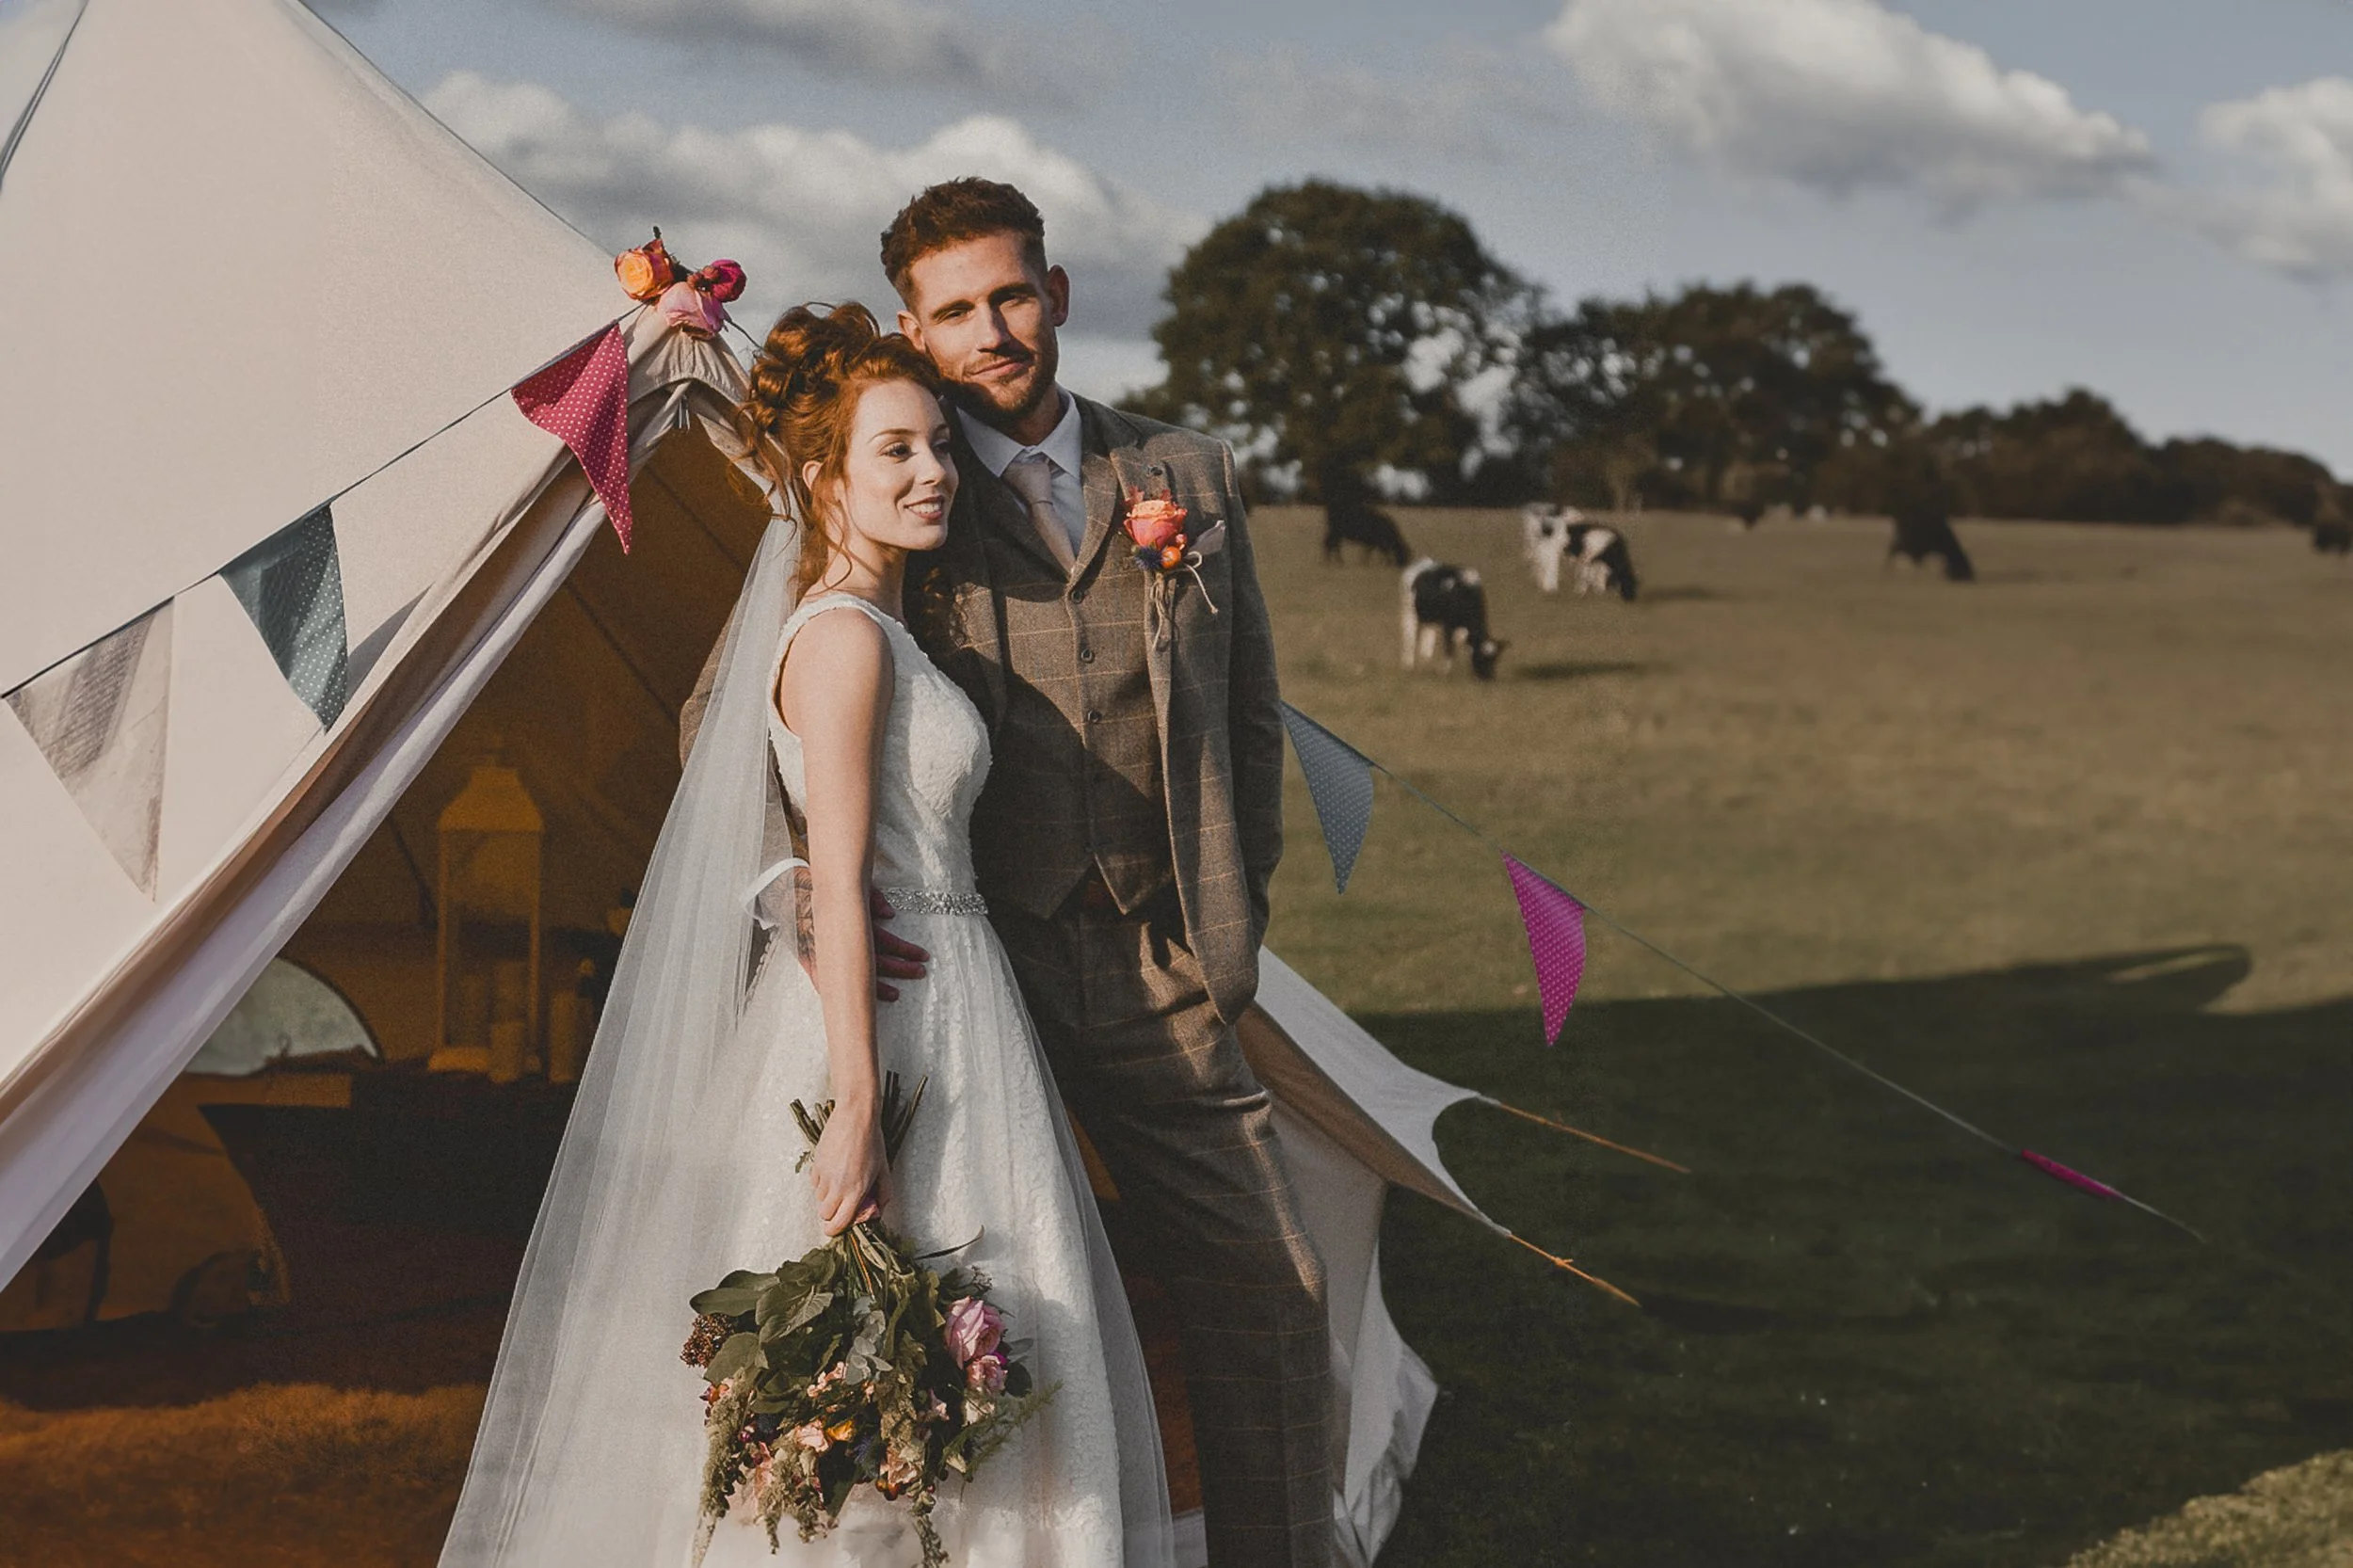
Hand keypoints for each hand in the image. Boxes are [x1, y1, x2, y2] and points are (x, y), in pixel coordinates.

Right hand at [793, 872, 931, 1001]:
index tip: (923, 955)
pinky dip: (840, 992)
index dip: (904, 949)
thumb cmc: (821, 885)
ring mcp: (823, 951)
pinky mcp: (808, 959)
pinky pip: (825, 981)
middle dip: (900, 968)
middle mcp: (838, 938)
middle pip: (875, 960)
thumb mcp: (848, 885)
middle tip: (920, 972)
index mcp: (850, 920)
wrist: (782, 888)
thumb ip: (871, 897)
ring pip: (854, 974)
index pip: (883, 940)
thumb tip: (890, 914)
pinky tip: (855, 1003)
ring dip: (877, 986)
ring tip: (896, 994)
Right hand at [809, 1100, 890, 1235]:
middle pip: (825, 1215)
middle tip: (843, 1204)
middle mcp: (837, 1187)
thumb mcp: (884, 1170)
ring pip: (819, 1199)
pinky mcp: (816, 1165)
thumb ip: (883, 1194)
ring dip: (828, 1197)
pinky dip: (822, 1183)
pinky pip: (815, 1184)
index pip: (839, 1223)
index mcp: (855, 1191)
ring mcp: (824, 1176)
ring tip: (842, 1181)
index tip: (838, 1228)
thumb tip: (877, 1210)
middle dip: (832, 1214)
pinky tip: (834, 1170)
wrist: (855, 1117)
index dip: (836, 1230)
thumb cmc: (872, 1142)